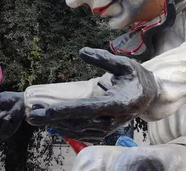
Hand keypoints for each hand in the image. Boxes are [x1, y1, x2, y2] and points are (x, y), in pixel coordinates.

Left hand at [27, 48, 157, 139]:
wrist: (153, 95)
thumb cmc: (138, 77)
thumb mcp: (124, 64)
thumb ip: (102, 59)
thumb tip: (81, 51)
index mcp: (118, 103)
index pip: (87, 108)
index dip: (66, 110)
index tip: (47, 110)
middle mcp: (113, 119)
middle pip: (79, 123)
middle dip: (54, 120)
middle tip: (32, 116)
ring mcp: (110, 127)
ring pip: (80, 131)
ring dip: (58, 125)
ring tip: (39, 119)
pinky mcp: (107, 130)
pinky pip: (85, 133)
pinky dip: (68, 129)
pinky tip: (54, 124)